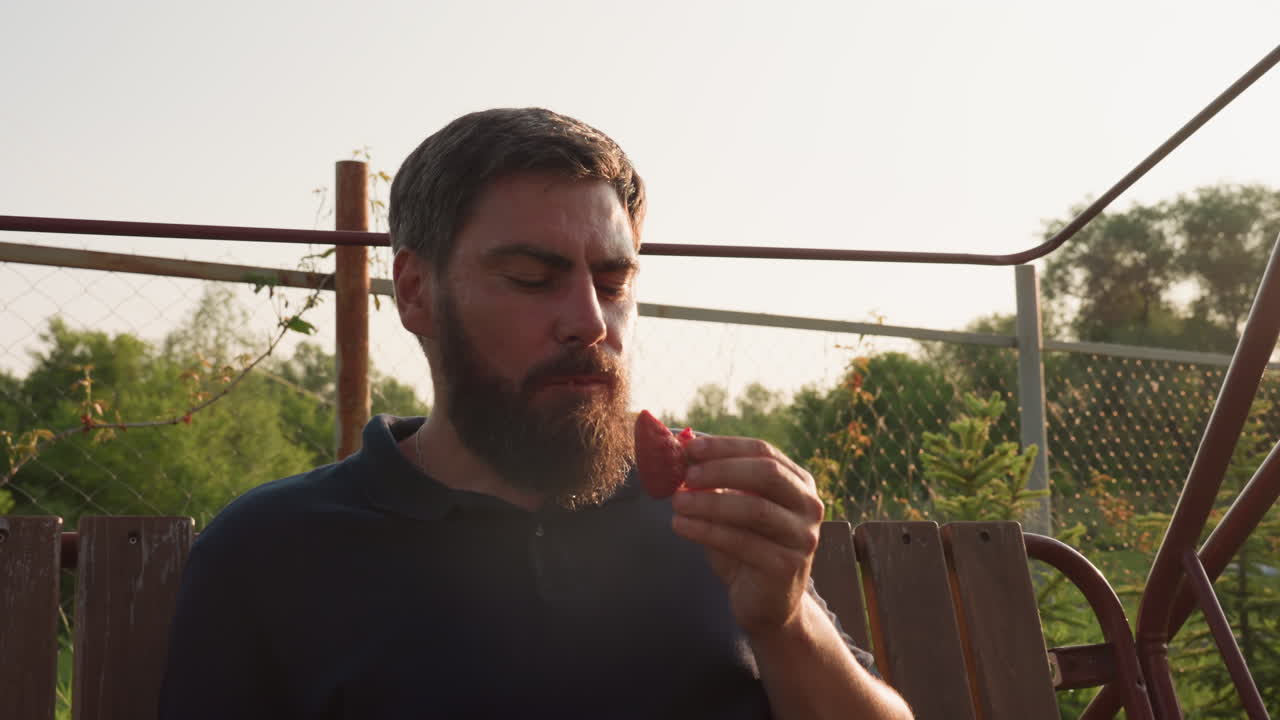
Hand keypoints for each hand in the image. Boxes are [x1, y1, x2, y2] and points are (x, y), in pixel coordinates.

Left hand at [669, 435, 825, 634]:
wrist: (767, 604)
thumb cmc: (747, 548)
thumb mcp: (733, 508)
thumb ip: (714, 481)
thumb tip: (679, 448)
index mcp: (799, 483)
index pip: (763, 451)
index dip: (725, 447)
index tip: (690, 447)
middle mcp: (808, 506)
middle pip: (766, 474)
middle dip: (721, 469)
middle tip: (686, 475)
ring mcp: (802, 537)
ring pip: (754, 509)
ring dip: (709, 502)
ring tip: (677, 502)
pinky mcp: (786, 566)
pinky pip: (741, 542)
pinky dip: (706, 530)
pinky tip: (680, 526)